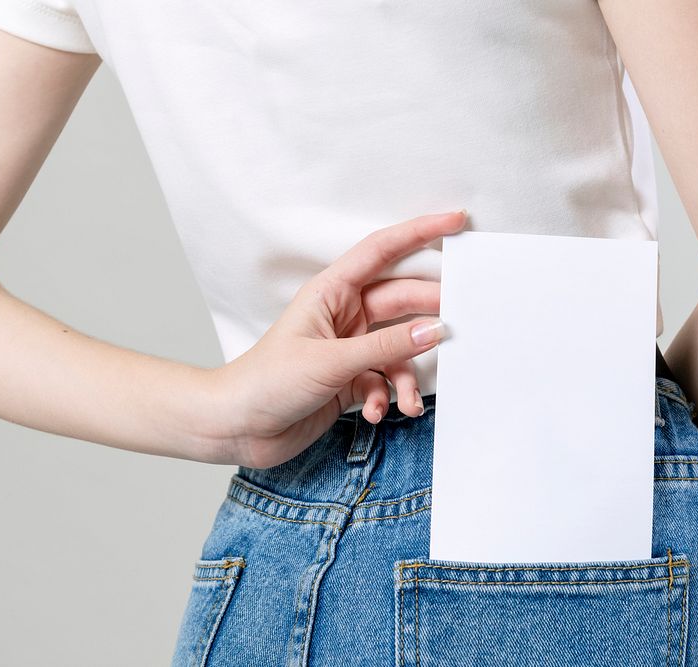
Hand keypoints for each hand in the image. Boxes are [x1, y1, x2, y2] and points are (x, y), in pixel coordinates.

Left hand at [206, 210, 465, 468]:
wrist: (236, 428)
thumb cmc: (266, 382)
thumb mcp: (331, 362)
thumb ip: (387, 347)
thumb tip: (435, 330)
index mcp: (332, 292)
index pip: (382, 251)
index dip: (420, 232)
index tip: (456, 221)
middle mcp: (344, 315)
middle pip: (401, 302)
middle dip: (429, 318)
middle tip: (461, 327)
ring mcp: (349, 348)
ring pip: (399, 349)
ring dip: (406, 376)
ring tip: (408, 401)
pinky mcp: (351, 379)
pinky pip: (386, 379)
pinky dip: (388, 397)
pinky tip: (377, 413)